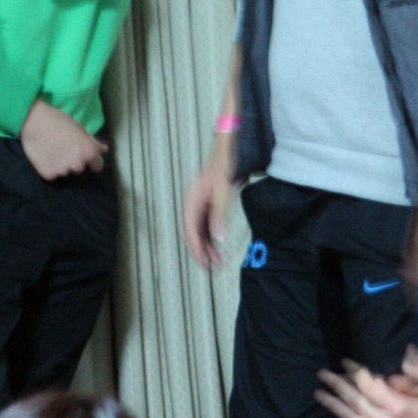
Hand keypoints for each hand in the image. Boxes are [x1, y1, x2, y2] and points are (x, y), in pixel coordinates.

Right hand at [21, 101, 106, 179]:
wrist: (33, 120)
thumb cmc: (58, 120)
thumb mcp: (79, 128)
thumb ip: (93, 141)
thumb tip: (104, 149)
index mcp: (89, 153)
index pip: (97, 166)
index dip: (91, 160)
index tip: (81, 154)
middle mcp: (78, 165)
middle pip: (79, 169)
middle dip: (73, 161)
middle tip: (63, 148)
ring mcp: (63, 171)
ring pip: (64, 171)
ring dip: (60, 165)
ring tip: (51, 150)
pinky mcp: (48, 175)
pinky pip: (52, 174)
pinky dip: (48, 168)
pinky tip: (43, 155)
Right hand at [183, 134, 237, 268]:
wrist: (228, 149)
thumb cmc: (224, 165)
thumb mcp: (223, 190)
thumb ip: (220, 215)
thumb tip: (218, 238)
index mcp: (192, 201)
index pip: (190, 230)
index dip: (196, 249)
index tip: (205, 263)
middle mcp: (193, 204)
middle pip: (193, 234)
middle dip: (202, 252)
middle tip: (213, 268)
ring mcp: (200, 205)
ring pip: (200, 231)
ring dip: (208, 246)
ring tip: (219, 262)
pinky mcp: (208, 205)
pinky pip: (207, 226)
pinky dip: (212, 238)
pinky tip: (219, 247)